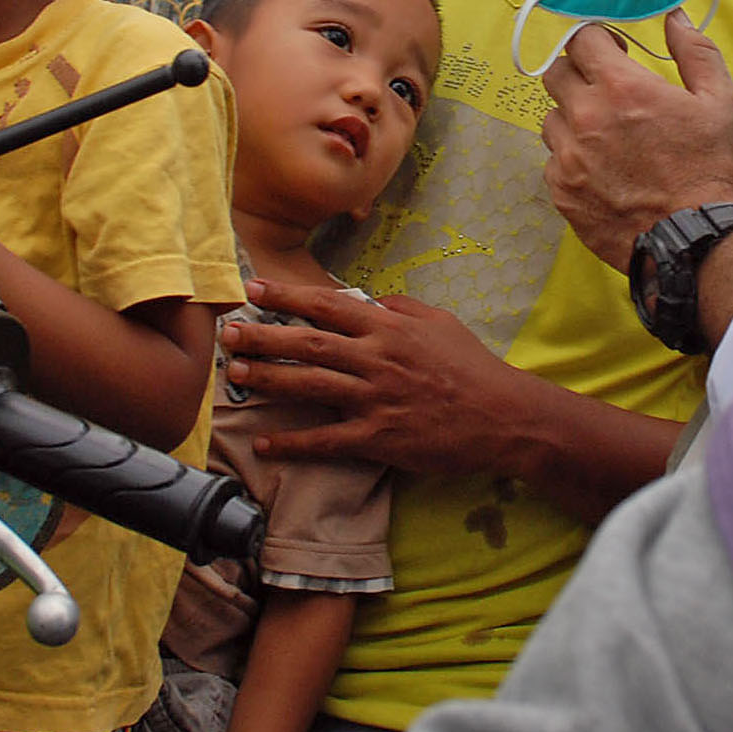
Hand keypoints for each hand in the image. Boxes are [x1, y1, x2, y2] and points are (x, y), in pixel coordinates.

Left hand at [221, 280, 533, 476]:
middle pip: (308, 343)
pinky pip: (327, 441)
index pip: (328, 305)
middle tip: (228, 333)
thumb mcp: (443, 323)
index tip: (255, 288)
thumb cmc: (475, 368)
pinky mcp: (379, 439)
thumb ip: (404, 308)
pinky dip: (293, 442)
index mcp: (389, 329)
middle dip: (263, 336)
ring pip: (311, 386)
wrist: (504, 417)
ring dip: (269, 379)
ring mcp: (376, 399)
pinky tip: (266, 443)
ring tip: (236, 375)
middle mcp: (377, 359)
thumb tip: (374, 300)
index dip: (288, 296)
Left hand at [539, 15, 732, 272]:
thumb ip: (696, 53)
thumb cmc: (718, 172)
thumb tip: (675, 18)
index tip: (613, 51)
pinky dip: (572, 161)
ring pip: (551, 121)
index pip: (581, 40)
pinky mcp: (563, 196)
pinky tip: (604, 173)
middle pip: (555, 75)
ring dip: (572, 119)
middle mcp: (585, 119)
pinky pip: (554, 163)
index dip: (597, 40)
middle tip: (607, 91)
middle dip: (578, 74)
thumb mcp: (723, 102)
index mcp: (622, 88)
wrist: (702, 245)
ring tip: (607, 137)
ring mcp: (568, 160)